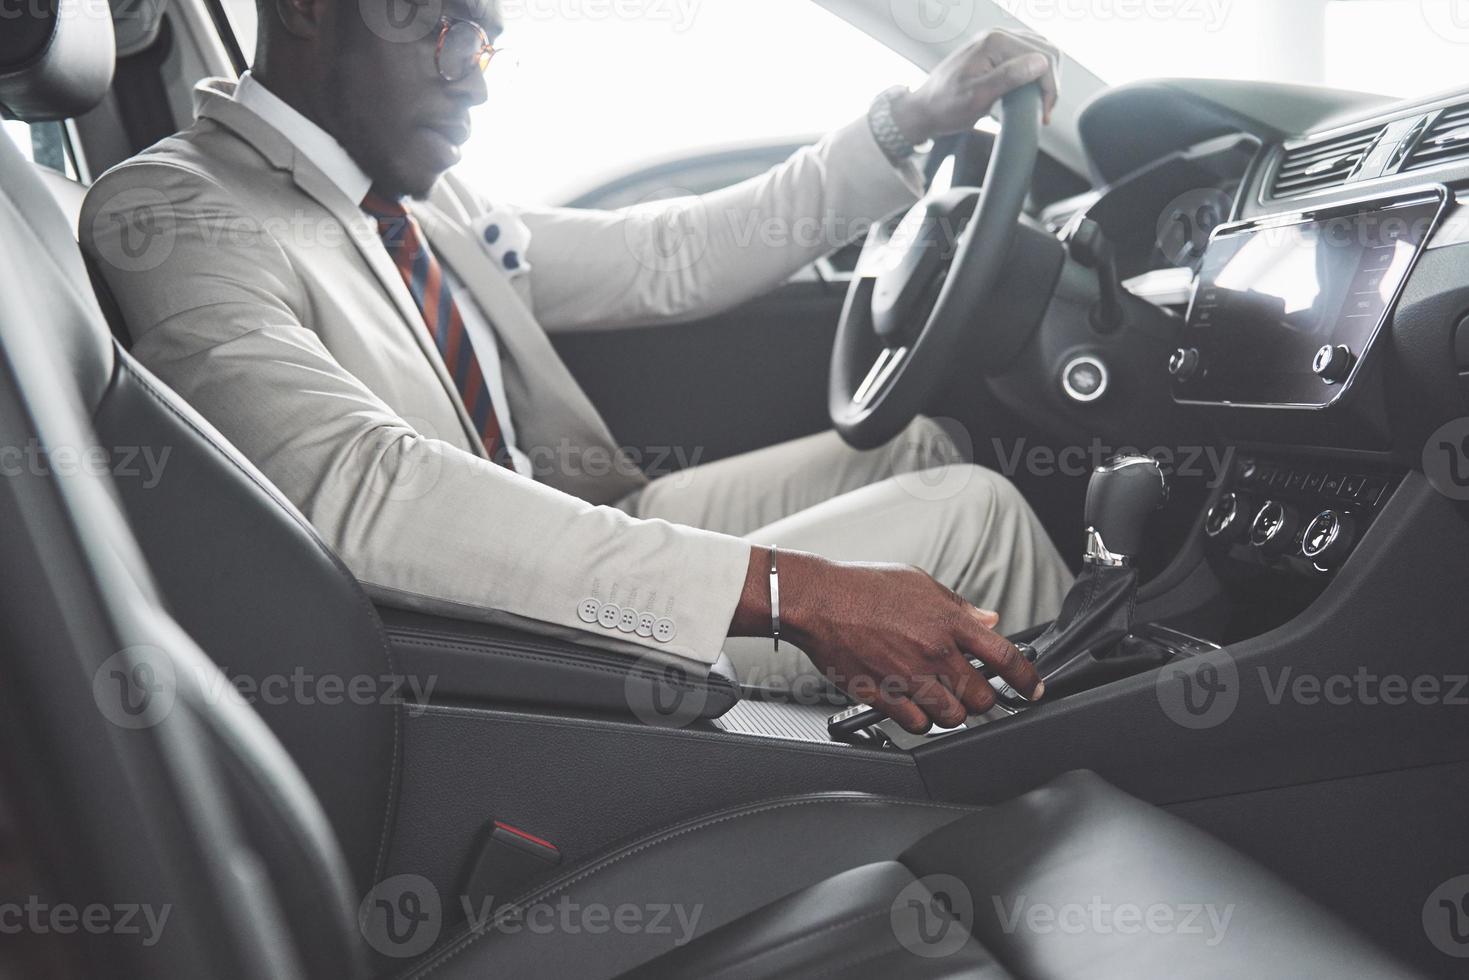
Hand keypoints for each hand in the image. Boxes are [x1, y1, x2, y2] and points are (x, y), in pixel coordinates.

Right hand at [730, 548, 1044, 733]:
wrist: (818, 601)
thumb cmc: (863, 587)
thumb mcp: (919, 583)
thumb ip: (958, 606)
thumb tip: (988, 621)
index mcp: (948, 621)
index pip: (1005, 656)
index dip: (1026, 678)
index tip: (1032, 688)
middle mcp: (933, 652)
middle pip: (982, 696)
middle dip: (984, 699)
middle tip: (976, 693)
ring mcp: (908, 677)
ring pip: (952, 716)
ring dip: (953, 713)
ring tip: (943, 701)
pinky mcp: (883, 695)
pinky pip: (916, 724)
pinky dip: (921, 721)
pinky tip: (914, 707)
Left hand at [890, 28, 1060, 144]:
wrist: (924, 109)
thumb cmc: (945, 106)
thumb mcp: (977, 97)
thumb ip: (1008, 77)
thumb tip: (1040, 63)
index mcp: (995, 42)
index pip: (1043, 57)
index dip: (1049, 87)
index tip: (1044, 114)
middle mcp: (997, 35)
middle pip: (1046, 50)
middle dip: (1050, 81)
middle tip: (1044, 110)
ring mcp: (996, 41)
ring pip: (1039, 51)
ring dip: (1045, 76)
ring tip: (1038, 103)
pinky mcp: (994, 51)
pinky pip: (1026, 55)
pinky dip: (1034, 73)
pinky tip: (1029, 92)